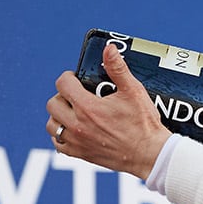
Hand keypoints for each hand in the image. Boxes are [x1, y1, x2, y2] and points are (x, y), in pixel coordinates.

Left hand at [45, 44, 171, 179]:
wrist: (150, 154)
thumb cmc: (144, 124)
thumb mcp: (134, 92)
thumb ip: (118, 69)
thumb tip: (109, 49)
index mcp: (88, 107)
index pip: (62, 84)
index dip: (68, 77)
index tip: (77, 78)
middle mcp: (78, 125)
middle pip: (52, 104)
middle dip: (62, 96)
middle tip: (76, 96)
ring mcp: (78, 141)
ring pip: (52, 125)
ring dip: (58, 116)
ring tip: (73, 113)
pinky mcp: (81, 154)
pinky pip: (58, 144)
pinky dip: (61, 136)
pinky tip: (73, 131)